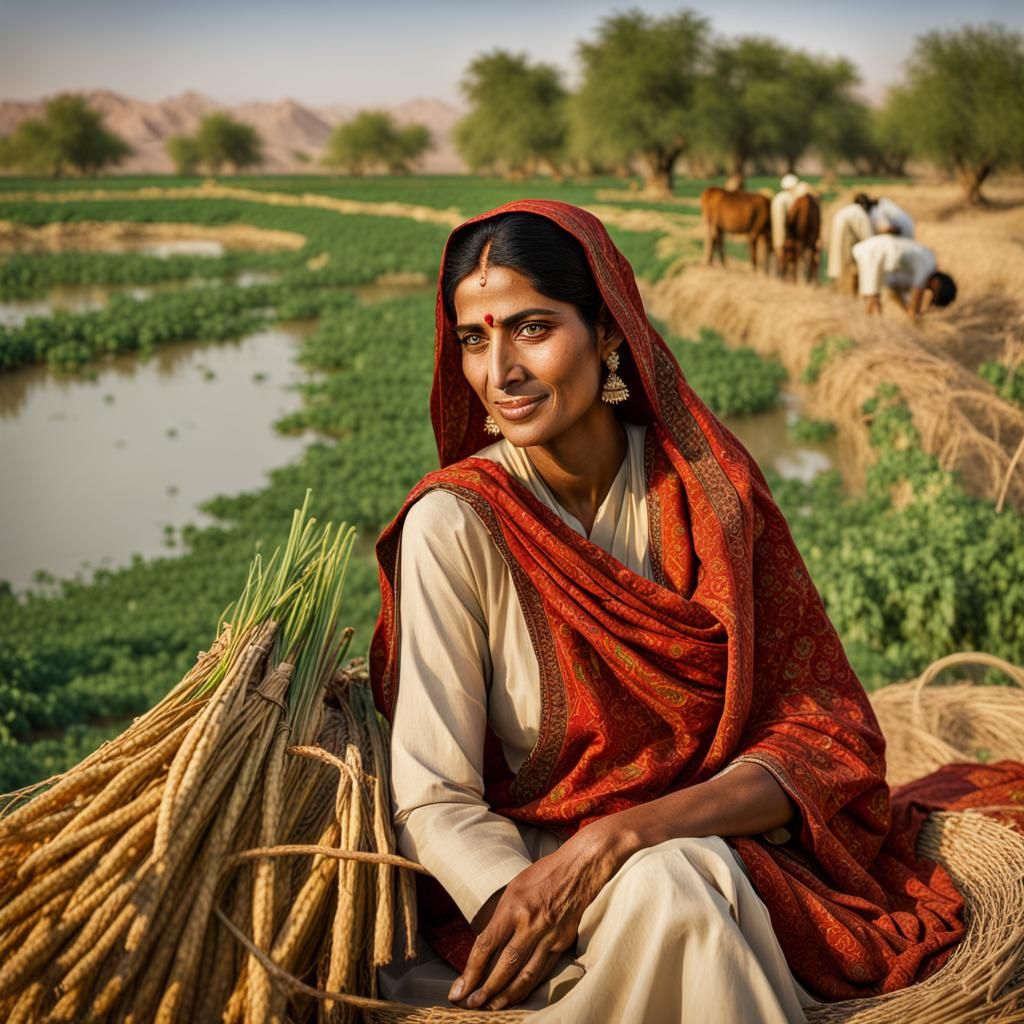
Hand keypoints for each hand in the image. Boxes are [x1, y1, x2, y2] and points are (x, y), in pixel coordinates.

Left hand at [448, 823, 630, 1010]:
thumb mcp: (514, 888)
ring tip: (491, 1007)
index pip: (486, 946)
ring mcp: (549, 935)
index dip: (471, 971)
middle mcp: (530, 924)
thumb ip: (501, 917)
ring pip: (525, 975)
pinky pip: (543, 971)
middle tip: (470, 1004)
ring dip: (506, 995)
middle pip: (505, 965)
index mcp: (513, 907)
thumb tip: (486, 945)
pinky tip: (517, 995)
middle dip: (485, 990)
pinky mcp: (563, 943)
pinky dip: (528, 987)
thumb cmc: (543, 874)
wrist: (579, 868)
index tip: (459, 988)